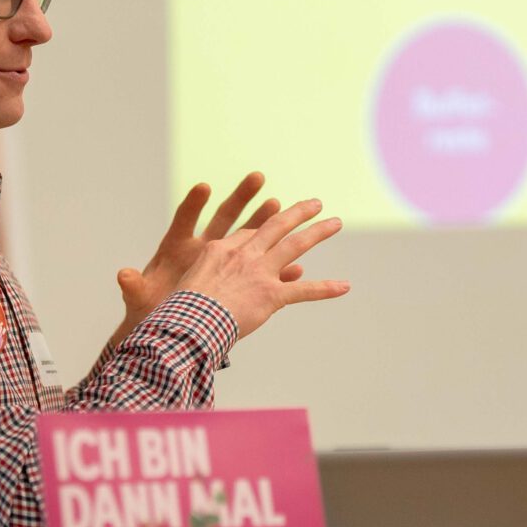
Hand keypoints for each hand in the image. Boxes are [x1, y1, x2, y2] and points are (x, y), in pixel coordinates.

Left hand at [113, 173, 302, 341]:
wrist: (163, 323)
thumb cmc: (148, 307)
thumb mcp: (139, 296)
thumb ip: (133, 285)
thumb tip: (123, 276)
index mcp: (174, 247)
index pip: (184, 220)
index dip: (193, 205)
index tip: (205, 187)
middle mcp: (200, 246)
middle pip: (222, 217)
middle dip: (241, 197)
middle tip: (258, 177)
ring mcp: (220, 260)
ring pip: (246, 234)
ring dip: (263, 221)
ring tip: (278, 204)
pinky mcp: (233, 278)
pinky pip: (259, 270)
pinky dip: (275, 268)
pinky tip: (294, 265)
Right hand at [171, 198, 349, 340]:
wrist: (189, 322)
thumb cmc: (181, 308)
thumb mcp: (188, 281)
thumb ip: (202, 275)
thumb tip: (208, 279)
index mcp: (221, 248)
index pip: (249, 234)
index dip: (265, 226)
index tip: (278, 218)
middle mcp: (244, 254)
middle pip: (276, 226)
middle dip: (298, 212)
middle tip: (316, 203)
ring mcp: (260, 272)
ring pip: (295, 245)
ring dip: (318, 232)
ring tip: (336, 223)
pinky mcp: (271, 294)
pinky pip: (304, 290)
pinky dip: (326, 289)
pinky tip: (345, 287)